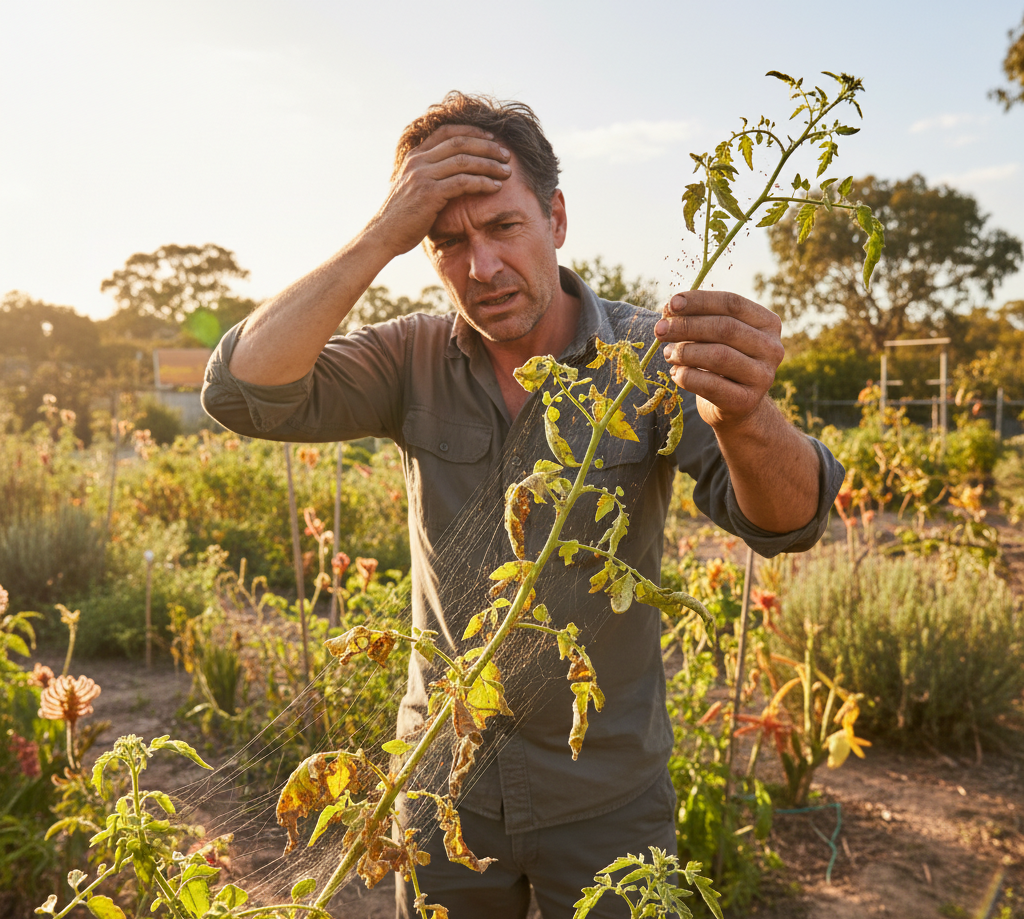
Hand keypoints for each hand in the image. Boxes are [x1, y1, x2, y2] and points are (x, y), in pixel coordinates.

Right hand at [368, 125, 511, 256]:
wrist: (384, 235)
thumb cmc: (402, 217)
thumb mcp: (412, 188)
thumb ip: (428, 175)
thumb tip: (447, 174)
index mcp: (414, 156)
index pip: (446, 132)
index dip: (471, 131)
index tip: (491, 138)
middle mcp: (418, 161)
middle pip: (460, 143)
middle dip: (487, 147)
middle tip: (506, 155)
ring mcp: (422, 175)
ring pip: (464, 160)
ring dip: (489, 164)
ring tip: (507, 171)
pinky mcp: (429, 193)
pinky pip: (463, 182)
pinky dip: (482, 182)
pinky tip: (496, 187)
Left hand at [654, 291, 784, 430]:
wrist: (736, 406)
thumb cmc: (721, 363)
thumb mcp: (713, 337)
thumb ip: (696, 319)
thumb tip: (668, 308)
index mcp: (768, 323)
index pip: (732, 303)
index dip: (699, 301)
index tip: (671, 303)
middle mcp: (772, 348)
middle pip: (725, 328)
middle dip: (687, 326)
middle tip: (660, 330)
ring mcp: (763, 377)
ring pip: (718, 356)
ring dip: (685, 352)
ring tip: (667, 353)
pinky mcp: (747, 401)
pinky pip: (710, 385)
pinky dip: (686, 376)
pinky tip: (675, 373)